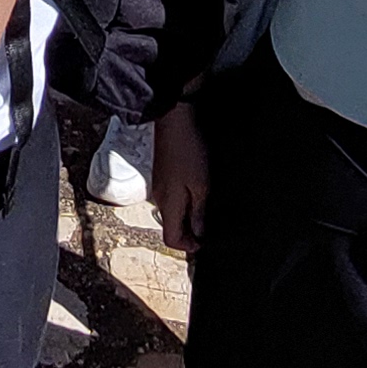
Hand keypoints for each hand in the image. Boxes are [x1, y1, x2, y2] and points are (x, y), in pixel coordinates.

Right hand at [149, 104, 211, 251]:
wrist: (174, 121)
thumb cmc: (188, 151)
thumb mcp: (201, 185)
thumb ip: (198, 211)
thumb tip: (198, 232)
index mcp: (169, 204)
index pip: (171, 239)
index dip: (188, 246)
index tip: (203, 243)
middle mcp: (160, 199)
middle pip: (170, 228)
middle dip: (188, 234)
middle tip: (207, 230)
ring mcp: (159, 187)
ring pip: (170, 214)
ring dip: (186, 218)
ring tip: (204, 211)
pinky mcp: (161, 176)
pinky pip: (170, 199)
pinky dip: (182, 204)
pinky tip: (196, 193)